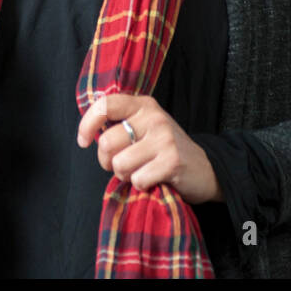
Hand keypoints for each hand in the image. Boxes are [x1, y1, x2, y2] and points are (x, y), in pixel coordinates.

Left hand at [76, 93, 221, 204]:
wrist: (207, 169)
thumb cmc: (166, 150)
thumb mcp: (146, 128)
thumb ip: (120, 125)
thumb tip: (88, 134)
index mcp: (144, 105)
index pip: (105, 105)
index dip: (87, 124)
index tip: (83, 142)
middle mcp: (154, 117)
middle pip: (106, 142)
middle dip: (107, 161)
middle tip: (123, 165)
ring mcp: (164, 138)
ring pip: (119, 164)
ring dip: (126, 175)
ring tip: (142, 171)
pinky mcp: (171, 161)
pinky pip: (137, 179)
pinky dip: (142, 186)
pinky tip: (155, 179)